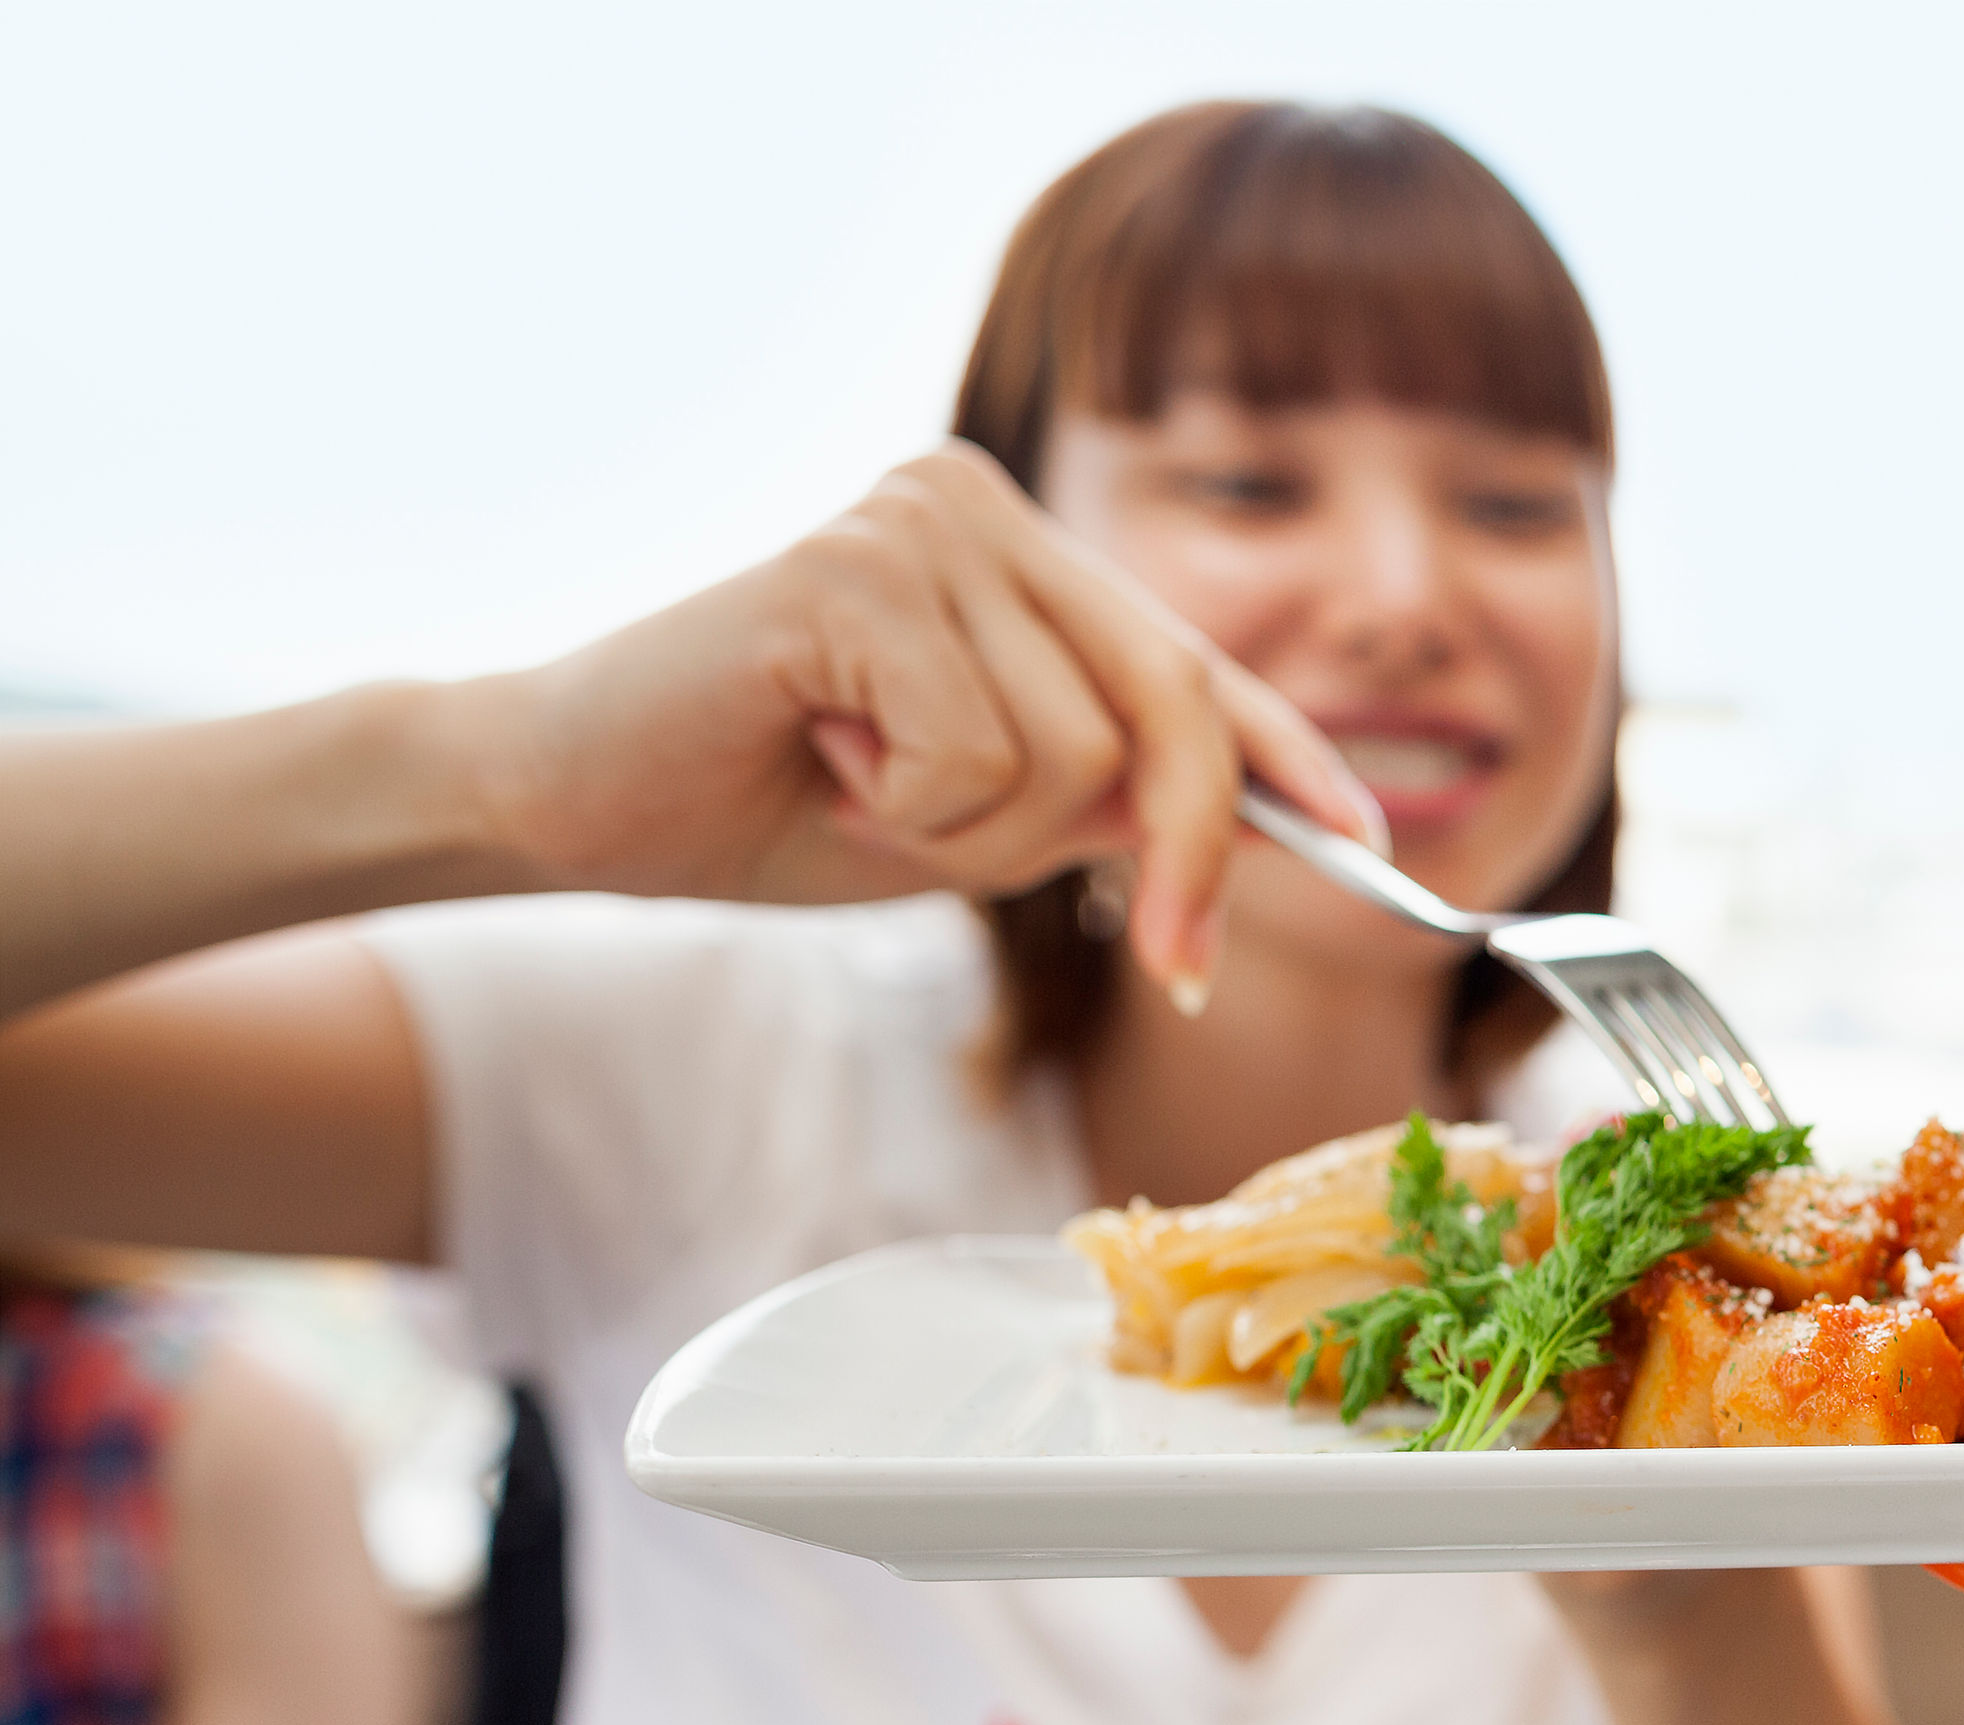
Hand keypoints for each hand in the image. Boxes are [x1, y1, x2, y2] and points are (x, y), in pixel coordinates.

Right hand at [460, 442, 1382, 1000]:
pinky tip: (818, 762)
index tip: (1372, 844)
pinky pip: (976, 758)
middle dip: (1186, 857)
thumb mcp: (976, 811)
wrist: (569, 802)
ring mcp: (919, 521)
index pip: (1191, 661)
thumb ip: (1094, 798)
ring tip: (863, 791)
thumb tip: (1237, 828)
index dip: (1289, 759)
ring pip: (1074, 756)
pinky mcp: (852, 571)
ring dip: (974, 835)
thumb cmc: (766, 802)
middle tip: (1168, 963)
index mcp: (1015, 547)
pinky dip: (910, 812)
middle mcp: (978, 501)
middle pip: (1167, 706)